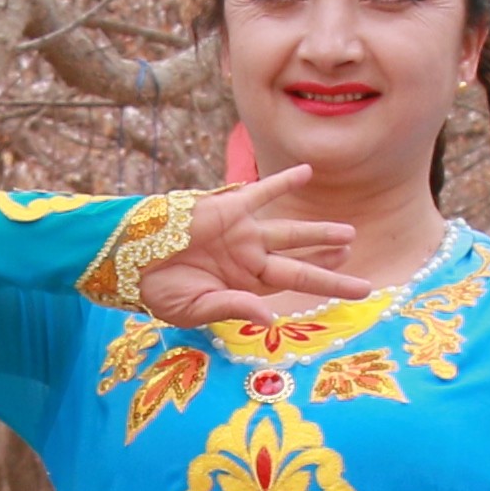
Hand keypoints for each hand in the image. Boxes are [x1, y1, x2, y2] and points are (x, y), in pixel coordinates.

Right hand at [138, 163, 369, 331]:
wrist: (129, 260)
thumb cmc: (159, 291)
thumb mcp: (196, 309)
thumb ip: (234, 308)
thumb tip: (270, 318)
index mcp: (247, 284)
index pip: (296, 284)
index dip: (329, 284)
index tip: (360, 289)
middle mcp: (251, 258)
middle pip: (300, 259)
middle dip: (328, 259)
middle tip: (355, 255)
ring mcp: (243, 233)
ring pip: (290, 231)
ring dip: (318, 230)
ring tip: (348, 232)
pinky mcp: (229, 210)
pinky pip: (261, 193)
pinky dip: (284, 182)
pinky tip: (306, 172)